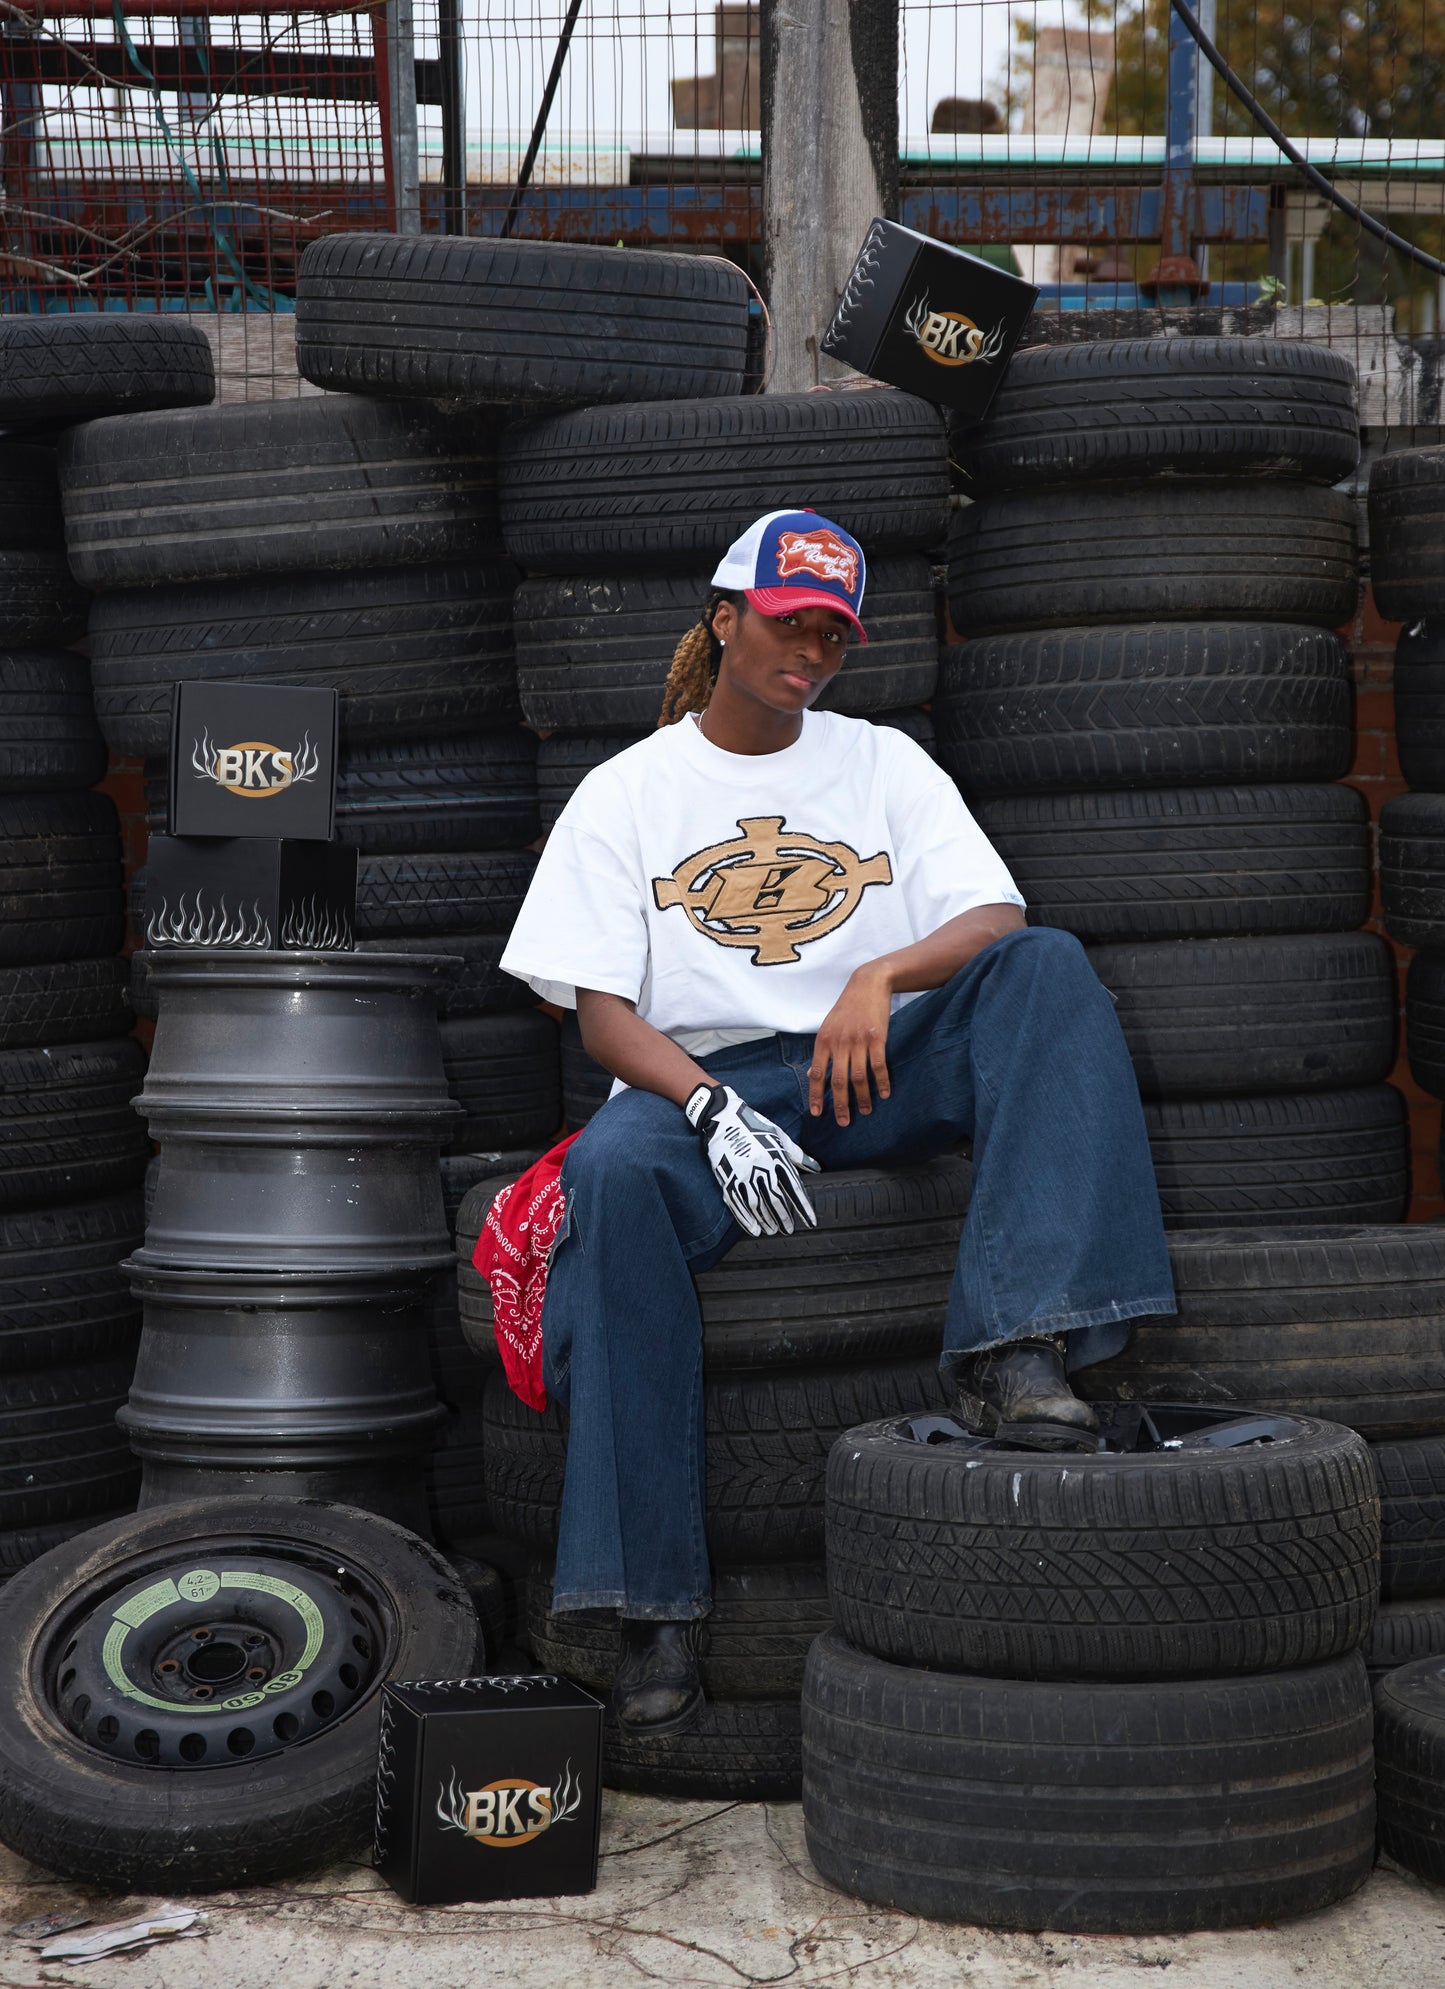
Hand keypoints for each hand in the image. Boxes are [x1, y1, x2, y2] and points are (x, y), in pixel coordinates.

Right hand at [684, 1082, 819, 1237]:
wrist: (722, 1118)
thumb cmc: (754, 1126)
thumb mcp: (779, 1136)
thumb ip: (798, 1155)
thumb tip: (817, 1168)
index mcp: (776, 1156)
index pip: (794, 1188)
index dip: (803, 1207)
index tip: (811, 1220)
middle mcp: (760, 1167)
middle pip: (776, 1200)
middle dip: (785, 1218)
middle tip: (790, 1229)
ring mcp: (742, 1174)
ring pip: (757, 1205)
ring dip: (767, 1221)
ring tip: (774, 1230)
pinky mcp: (727, 1178)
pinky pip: (738, 1204)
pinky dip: (746, 1219)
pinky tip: (754, 1229)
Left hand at [809, 965, 891, 1125]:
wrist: (867, 984)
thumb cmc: (847, 1007)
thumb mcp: (828, 1026)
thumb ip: (822, 1050)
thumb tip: (811, 1074)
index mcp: (824, 1041)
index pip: (817, 1074)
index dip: (816, 1095)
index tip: (817, 1113)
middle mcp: (839, 1043)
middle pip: (838, 1081)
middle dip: (840, 1104)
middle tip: (843, 1122)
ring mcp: (858, 1041)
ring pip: (858, 1077)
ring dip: (862, 1098)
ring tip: (865, 1111)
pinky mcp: (876, 1038)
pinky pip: (878, 1066)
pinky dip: (881, 1082)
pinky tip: (883, 1093)